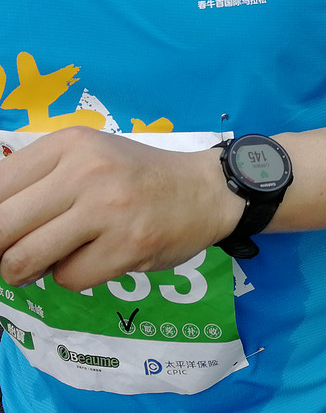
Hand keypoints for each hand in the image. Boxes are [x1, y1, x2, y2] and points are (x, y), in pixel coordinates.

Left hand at [0, 128, 244, 291]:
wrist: (207, 190)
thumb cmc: (138, 176)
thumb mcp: (88, 157)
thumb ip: (37, 181)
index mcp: (70, 144)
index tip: (6, 232)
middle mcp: (87, 171)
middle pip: (0, 228)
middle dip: (1, 252)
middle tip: (18, 254)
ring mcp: (109, 209)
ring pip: (23, 261)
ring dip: (29, 271)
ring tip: (53, 259)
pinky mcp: (128, 245)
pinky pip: (68, 279)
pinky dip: (74, 276)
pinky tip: (98, 257)